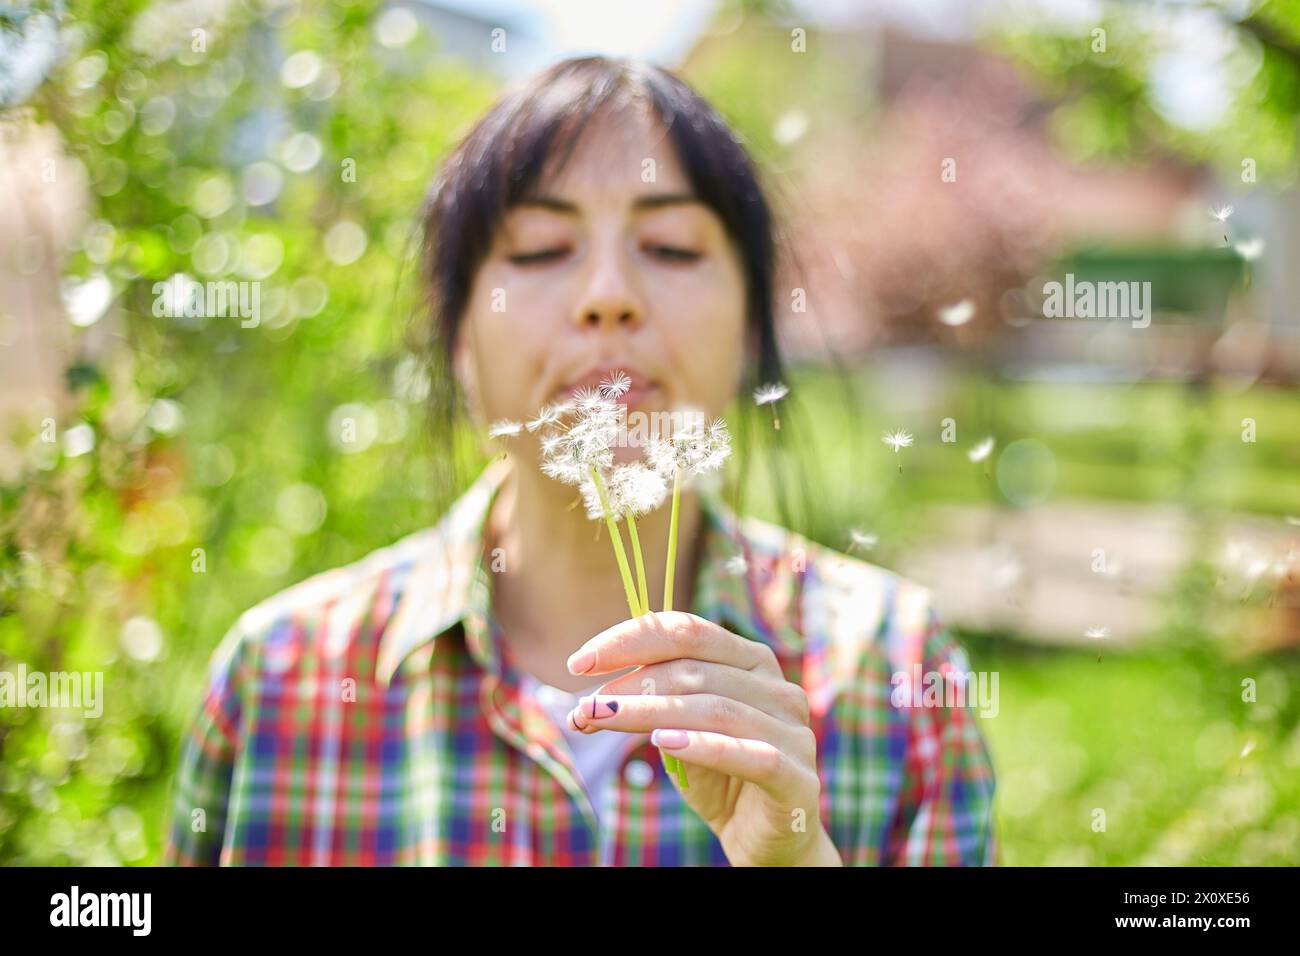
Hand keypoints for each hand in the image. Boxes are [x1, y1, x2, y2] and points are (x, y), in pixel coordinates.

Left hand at [565, 611, 841, 865]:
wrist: (764, 839)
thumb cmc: (719, 777)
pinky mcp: (798, 778)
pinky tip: (663, 743)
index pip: (688, 632)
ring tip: (601, 720)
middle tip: (585, 707)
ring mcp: (794, 731)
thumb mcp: (679, 732)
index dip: (631, 639)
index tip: (580, 662)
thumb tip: (593, 699)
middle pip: (695, 670)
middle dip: (631, 684)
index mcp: (752, 661)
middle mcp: (778, 688)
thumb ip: (654, 704)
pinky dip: (704, 746)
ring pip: (714, 709)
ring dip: (650, 712)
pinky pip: (751, 754)